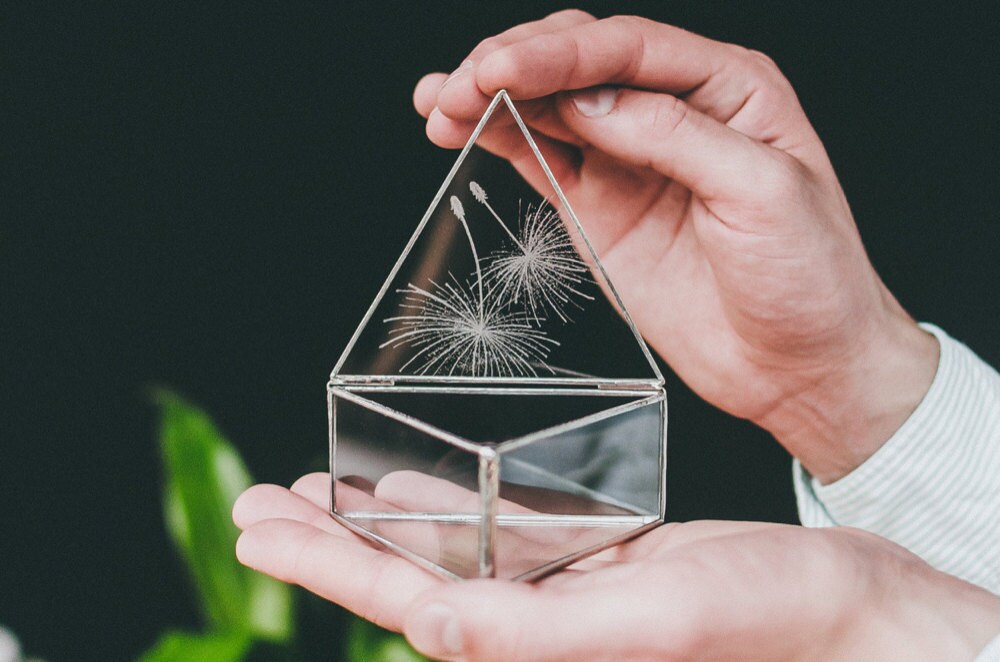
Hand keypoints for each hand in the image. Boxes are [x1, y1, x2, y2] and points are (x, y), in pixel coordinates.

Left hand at [234, 473, 999, 660]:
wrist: (831, 604)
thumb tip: (430, 628)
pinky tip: (408, 484)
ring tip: (315, 487)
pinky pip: (496, 526)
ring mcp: (553, 589)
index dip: (320, 565)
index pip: (397, 602)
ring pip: (439, 545)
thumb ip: (527, 633)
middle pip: (399, 573)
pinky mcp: (586, 559)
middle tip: (262, 500)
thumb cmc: (755, 623)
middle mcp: (526, 623)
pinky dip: (446, 502)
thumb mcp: (640, 624)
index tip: (258, 525)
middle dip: (325, 538)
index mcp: (523, 647)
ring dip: (373, 516)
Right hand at [412, 11, 938, 482]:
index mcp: (727, 89)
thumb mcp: (764, 193)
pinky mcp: (601, 207)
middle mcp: (674, 114)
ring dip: (490, 97)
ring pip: (549, 106)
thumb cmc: (811, 278)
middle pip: (580, 63)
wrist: (800, 366)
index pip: (629, 48)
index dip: (560, 52)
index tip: (502, 68)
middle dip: (513, 65)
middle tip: (461, 84)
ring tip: (438, 102)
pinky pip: (541, 157)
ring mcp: (630, 161)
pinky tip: (461, 127)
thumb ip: (676, 138)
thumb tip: (591, 102)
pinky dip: (498, 139)